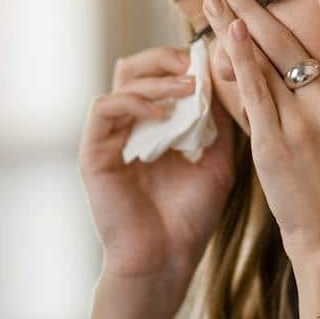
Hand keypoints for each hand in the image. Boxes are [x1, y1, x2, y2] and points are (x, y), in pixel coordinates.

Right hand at [79, 44, 236, 281]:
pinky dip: (134, 103)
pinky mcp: (93, 151)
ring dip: (157, 79)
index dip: (184, 61)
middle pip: (137, 67)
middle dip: (168, 59)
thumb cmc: (190, 217)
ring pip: (122, 81)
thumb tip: (225, 78)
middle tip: (195, 66)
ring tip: (188, 88)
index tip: (214, 62)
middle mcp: (130, 126)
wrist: (165, 259)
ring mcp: (110, 137)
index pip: (162, 74)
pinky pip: (105, 108)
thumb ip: (218, 121)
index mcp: (156, 126)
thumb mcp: (217, 160)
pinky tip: (162, 116)